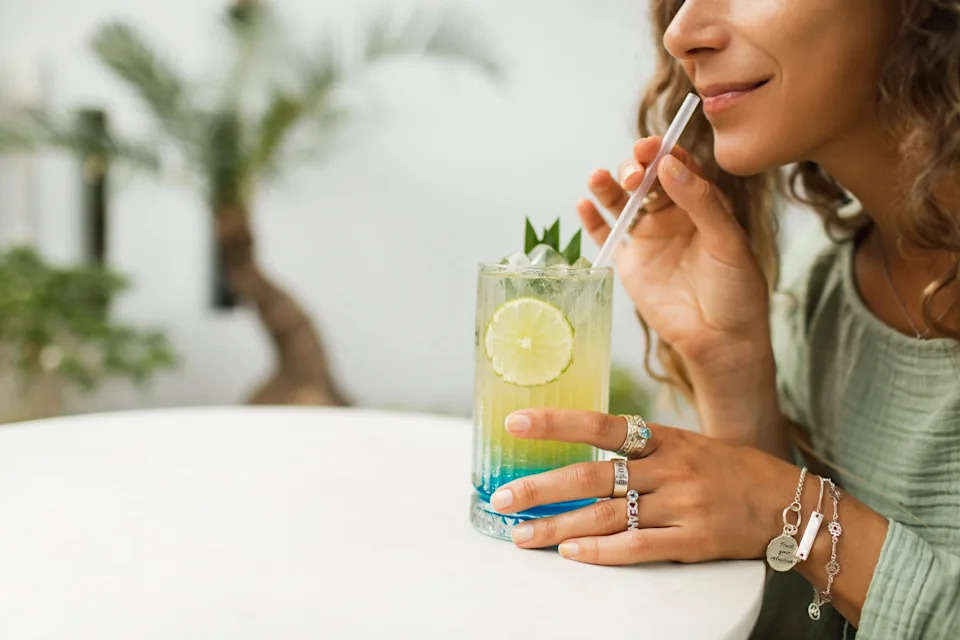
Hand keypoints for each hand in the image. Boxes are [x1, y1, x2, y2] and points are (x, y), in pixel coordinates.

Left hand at [491, 408, 800, 564]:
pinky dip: (601, 552)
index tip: (516, 423)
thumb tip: (584, 448)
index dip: (556, 423)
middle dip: (541, 488)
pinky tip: (571, 554)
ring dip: (558, 527)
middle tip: (503, 498)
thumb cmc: (729, 470)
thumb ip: (640, 447)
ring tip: (522, 535)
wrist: (787, 502)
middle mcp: (668, 469)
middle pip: (591, 477)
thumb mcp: (686, 443)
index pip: (600, 426)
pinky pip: (637, 547)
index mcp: (663, 439)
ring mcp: (680, 506)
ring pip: (605, 517)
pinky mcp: (692, 541)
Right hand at [578, 138, 770, 370]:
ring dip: (609, 187)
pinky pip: (607, 237)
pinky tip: (584, 205)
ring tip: (598, 178)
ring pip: (623, 203)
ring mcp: (650, 238)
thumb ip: (701, 201)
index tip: (652, 147)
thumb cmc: (737, 290)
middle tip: (634, 174)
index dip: (663, 153)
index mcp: (702, 203)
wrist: (722, 340)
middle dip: (636, 169)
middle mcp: (673, 216)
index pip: (679, 167)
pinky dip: (593, 221)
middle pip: (647, 180)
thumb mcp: (728, 241)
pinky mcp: (631, 264)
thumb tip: (669, 165)